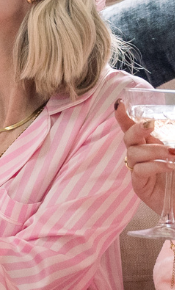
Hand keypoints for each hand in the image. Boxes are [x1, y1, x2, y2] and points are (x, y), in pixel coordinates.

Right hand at [115, 99, 174, 215]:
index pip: (133, 128)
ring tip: (171, 154)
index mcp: (152, 145)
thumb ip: (173, 142)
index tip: (119, 104)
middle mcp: (143, 156)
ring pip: (132, 153)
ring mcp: (139, 170)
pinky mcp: (139, 185)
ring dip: (152, 150)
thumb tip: (170, 141)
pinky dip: (154, 165)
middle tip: (150, 125)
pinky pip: (139, 170)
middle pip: (128, 138)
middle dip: (136, 129)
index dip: (124, 117)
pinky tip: (169, 167)